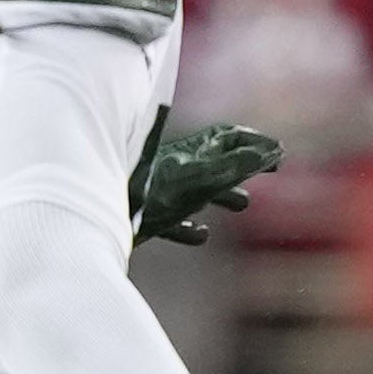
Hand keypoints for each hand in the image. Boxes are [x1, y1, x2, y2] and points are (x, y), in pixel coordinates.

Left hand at [132, 121, 281, 246]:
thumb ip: (234, 166)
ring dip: (224, 194)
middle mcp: (177, 167)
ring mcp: (161, 191)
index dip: (256, 143)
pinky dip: (192, 226)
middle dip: (245, 165)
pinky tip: (200, 235)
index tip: (278, 152)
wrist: (94, 212)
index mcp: (191, 153)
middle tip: (268, 172)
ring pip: (198, 189)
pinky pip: (173, 220)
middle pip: (216, 160)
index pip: (229, 138)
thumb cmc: (147, 192)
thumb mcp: (199, 177)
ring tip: (244, 205)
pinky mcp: (145, 217)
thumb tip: (271, 150)